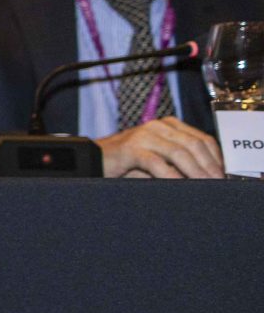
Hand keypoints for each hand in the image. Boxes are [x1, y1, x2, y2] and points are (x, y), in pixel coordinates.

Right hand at [98, 118, 223, 178]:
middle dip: (209, 166)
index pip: (202, 139)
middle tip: (218, 184)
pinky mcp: (130, 148)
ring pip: (179, 152)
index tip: (223, 175)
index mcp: (168, 126)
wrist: (89, 161)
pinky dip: (171, 175)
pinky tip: (179, 186)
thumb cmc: (123, 165)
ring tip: (204, 186)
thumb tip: (204, 178)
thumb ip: (177, 164)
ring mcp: (144, 135)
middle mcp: (158, 126)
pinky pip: (157, 162)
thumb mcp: (156, 161)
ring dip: (195, 171)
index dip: (216, 158)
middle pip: (195, 144)